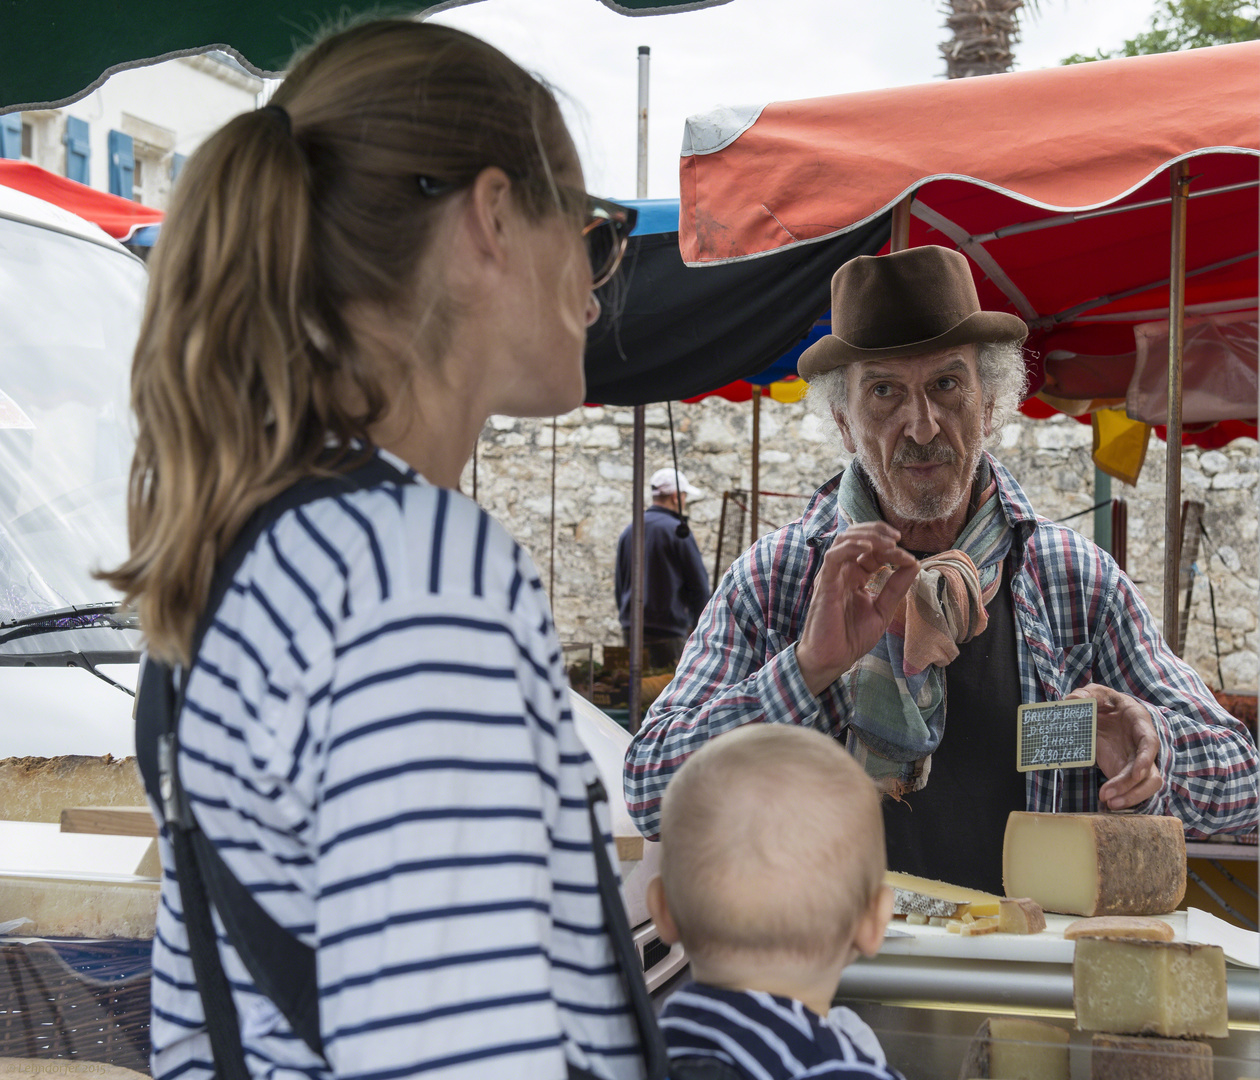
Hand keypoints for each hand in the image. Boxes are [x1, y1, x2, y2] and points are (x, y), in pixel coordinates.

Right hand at [795, 522, 918, 695]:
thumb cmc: (851, 638)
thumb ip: (896, 587)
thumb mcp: (883, 610)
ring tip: (888, 542)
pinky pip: (834, 556)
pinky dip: (851, 546)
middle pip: (857, 537)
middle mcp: (842, 572)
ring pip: (844, 539)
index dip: (891, 548)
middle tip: (898, 537)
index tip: (909, 558)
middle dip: (878, 531)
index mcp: (855, 577)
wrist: (833, 660)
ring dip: (868, 535)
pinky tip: (868, 547)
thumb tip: (913, 564)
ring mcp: (832, 576)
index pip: (872, 551)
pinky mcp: (824, 583)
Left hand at [1067, 683, 1161, 809]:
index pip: (1150, 744)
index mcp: (1139, 724)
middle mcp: (1142, 747)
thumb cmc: (1106, 701)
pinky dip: (1122, 797)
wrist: (1108, 711)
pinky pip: (1130, 789)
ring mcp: (1136, 762)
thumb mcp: (1095, 693)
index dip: (1146, 760)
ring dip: (1129, 797)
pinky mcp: (1124, 771)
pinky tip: (1106, 803)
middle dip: (1133, 788)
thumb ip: (1086, 695)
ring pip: (1144, 786)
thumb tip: (1073, 701)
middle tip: (1108, 796)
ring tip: (1107, 803)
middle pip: (1151, 774)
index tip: (1138, 774)